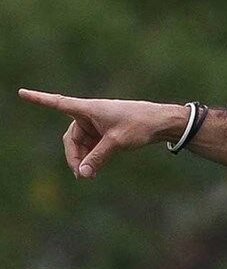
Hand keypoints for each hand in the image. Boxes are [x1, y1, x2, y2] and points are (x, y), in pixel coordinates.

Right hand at [18, 89, 186, 178]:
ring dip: (83, 159)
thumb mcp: (117, 142)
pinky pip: (90, 146)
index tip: (22, 93)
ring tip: (90, 175)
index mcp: (89, 108)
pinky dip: (91, 157)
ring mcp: (97, 124)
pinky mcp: (104, 132)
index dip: (40, 99)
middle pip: (70, 138)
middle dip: (74, 156)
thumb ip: (98, 158)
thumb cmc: (140, 124)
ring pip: (80, 145)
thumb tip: (82, 174)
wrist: (162, 122)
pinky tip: (94, 171)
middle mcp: (90, 114)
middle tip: (81, 175)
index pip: (59, 103)